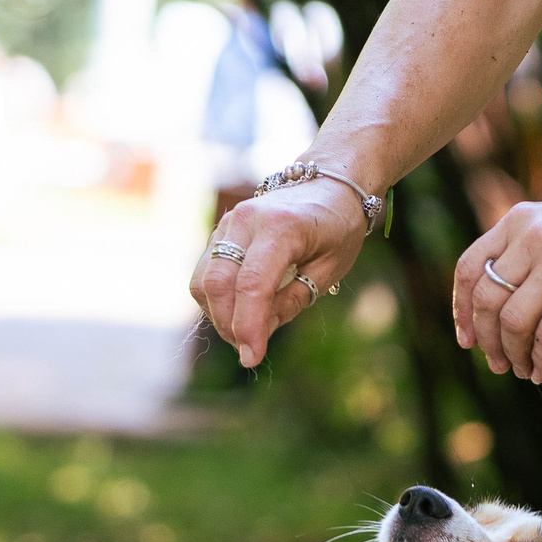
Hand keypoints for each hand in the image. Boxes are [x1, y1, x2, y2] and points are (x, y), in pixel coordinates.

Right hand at [191, 179, 368, 366]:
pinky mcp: (221, 232)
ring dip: (219, 316)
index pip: (252, 285)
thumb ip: (293, 300)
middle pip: (218, 284)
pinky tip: (241, 311)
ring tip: (247, 332)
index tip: (252, 358)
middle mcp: (247, 220)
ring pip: (203, 280)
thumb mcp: (329, 270)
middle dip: (229, 326)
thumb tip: (257, 334)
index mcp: (282, 228)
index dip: (248, 327)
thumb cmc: (337, 228)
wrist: (329, 184)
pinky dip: (216, 301)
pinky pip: (205, 273)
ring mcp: (229, 223)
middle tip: (250, 350)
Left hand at [454, 193, 541, 383]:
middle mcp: (531, 238)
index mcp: (518, 221)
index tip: (467, 340)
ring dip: (513, 355)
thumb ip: (525, 255)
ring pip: (512, 322)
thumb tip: (499, 314)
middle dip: (487, 341)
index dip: (461, 310)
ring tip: (523, 370)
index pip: (469, 267)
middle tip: (497, 363)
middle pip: (485, 300)